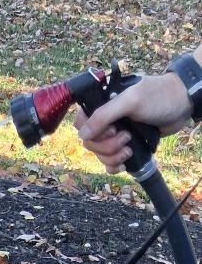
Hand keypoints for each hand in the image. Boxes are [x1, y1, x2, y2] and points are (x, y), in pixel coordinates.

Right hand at [74, 72, 191, 173]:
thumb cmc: (158, 97)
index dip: (91, 132)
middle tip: (126, 138)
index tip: (111, 129)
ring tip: (130, 149)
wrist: (183, 104)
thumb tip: (82, 135)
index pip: (81, 124)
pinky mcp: (125, 145)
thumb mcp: (130, 101)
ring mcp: (115, 134)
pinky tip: (125, 163)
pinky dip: (115, 166)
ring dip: (113, 157)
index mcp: (102, 105)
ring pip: (99, 155)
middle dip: (107, 146)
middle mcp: (106, 120)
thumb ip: (103, 116)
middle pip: (90, 143)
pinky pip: (109, 162)